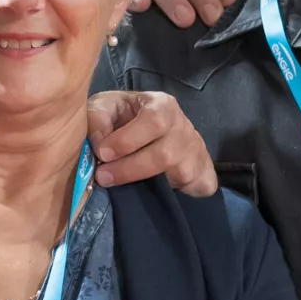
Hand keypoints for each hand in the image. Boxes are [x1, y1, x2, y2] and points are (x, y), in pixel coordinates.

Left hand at [86, 90, 215, 194]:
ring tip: (117, 185)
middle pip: (165, 153)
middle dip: (130, 168)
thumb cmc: (125, 117)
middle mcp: (184, 127)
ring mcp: (196, 151)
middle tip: (103, 177)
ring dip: (146, 182)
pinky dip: (185, 193)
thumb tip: (98, 143)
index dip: (127, 140)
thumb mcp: (106, 106)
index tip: (102, 153)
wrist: (150, 131)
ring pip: (181, 173)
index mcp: (162, 105)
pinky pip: (202, 186)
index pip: (153, 120)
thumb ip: (97, 117)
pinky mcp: (203, 172)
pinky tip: (157, 194)